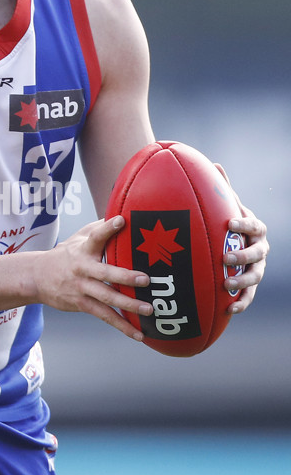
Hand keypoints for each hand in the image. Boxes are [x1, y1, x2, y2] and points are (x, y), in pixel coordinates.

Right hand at [38, 216, 152, 340]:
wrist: (36, 277)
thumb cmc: (64, 255)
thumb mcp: (78, 238)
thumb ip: (99, 228)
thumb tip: (123, 215)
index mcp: (83, 249)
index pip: (96, 236)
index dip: (108, 228)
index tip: (121, 221)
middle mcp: (82, 269)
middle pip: (105, 273)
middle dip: (125, 277)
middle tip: (145, 280)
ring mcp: (82, 288)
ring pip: (107, 298)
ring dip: (128, 305)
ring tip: (148, 309)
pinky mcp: (81, 304)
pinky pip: (104, 316)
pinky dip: (122, 325)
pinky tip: (138, 334)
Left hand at [215, 165, 268, 312]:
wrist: (234, 246)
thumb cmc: (227, 223)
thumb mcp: (226, 207)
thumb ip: (223, 190)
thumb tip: (215, 164)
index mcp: (255, 229)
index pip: (254, 225)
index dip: (244, 224)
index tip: (230, 222)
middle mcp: (260, 249)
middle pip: (257, 254)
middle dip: (242, 256)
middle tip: (225, 257)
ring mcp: (257, 269)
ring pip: (255, 277)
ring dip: (242, 282)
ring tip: (226, 285)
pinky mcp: (249, 287)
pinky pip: (248, 297)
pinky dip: (240, 303)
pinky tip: (228, 310)